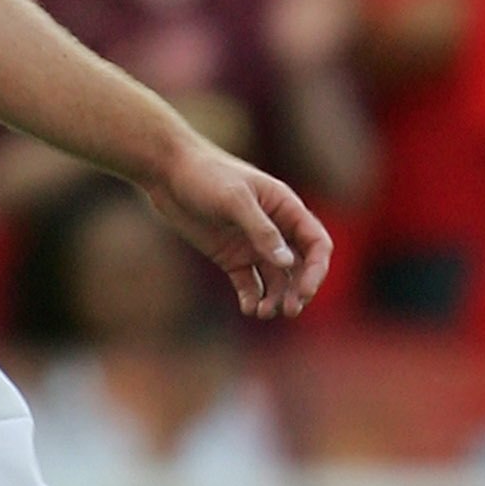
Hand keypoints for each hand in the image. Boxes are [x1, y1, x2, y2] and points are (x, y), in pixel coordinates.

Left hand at [143, 127, 331, 318]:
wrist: (168, 173)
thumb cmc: (205, 175)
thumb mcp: (234, 200)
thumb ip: (262, 230)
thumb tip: (288, 263)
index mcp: (285, 208)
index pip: (316, 243)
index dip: (316, 270)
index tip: (305, 291)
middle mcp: (274, 228)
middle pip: (300, 266)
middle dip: (299, 290)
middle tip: (290, 310)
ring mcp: (252, 244)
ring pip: (276, 279)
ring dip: (276, 298)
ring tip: (263, 313)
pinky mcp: (231, 257)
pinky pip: (249, 283)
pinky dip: (252, 298)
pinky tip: (248, 308)